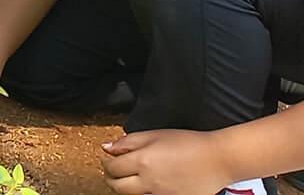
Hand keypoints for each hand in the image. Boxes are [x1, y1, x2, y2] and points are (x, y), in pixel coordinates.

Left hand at [102, 128, 238, 194]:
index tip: (108, 158)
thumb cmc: (189, 144)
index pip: (111, 168)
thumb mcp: (155, 135)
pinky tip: (151, 182)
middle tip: (114, 170)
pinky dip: (145, 191)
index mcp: (143, 161)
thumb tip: (107, 148)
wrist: (218, 159)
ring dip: (127, 186)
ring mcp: (160, 194)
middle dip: (111, 178)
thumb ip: (128, 142)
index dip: (106, 162)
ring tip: (133, 175)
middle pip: (117, 186)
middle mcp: (149, 181)